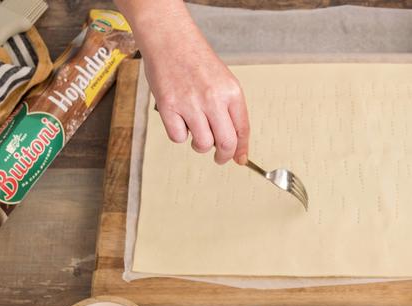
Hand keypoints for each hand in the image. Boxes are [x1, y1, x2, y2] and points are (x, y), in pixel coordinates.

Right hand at [117, 0, 249, 164]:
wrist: (170, 39)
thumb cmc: (196, 60)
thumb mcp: (223, 81)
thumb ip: (231, 112)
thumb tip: (237, 149)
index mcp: (232, 92)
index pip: (243, 130)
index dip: (241, 149)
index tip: (239, 159)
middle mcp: (213, 98)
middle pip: (226, 143)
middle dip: (223, 156)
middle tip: (219, 158)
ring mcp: (190, 103)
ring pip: (202, 144)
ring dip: (200, 146)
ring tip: (196, 131)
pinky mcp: (168, 106)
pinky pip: (178, 137)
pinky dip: (180, 135)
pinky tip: (179, 120)